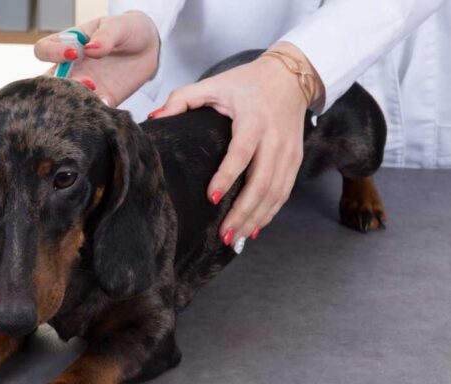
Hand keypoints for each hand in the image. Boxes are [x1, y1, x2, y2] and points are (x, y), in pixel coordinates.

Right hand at [34, 11, 159, 106]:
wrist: (148, 48)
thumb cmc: (127, 30)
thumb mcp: (117, 26)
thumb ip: (105, 36)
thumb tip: (91, 49)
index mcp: (67, 44)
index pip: (43, 50)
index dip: (52, 53)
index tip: (73, 53)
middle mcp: (71, 68)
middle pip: (49, 82)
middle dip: (61, 85)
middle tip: (87, 81)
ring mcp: (85, 86)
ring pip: (67, 100)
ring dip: (77, 100)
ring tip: (97, 92)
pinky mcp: (102, 100)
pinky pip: (92, 111)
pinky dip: (96, 111)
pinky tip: (107, 103)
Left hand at [150, 42, 323, 252]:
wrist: (291, 77)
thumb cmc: (249, 82)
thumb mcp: (214, 84)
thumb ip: (182, 99)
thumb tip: (155, 117)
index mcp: (254, 119)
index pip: (241, 153)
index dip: (227, 176)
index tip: (211, 197)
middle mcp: (274, 138)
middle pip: (262, 182)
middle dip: (243, 212)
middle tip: (223, 234)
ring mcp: (288, 151)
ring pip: (275, 193)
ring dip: (255, 219)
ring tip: (235, 239)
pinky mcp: (295, 160)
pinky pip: (284, 192)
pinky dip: (269, 213)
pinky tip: (253, 230)